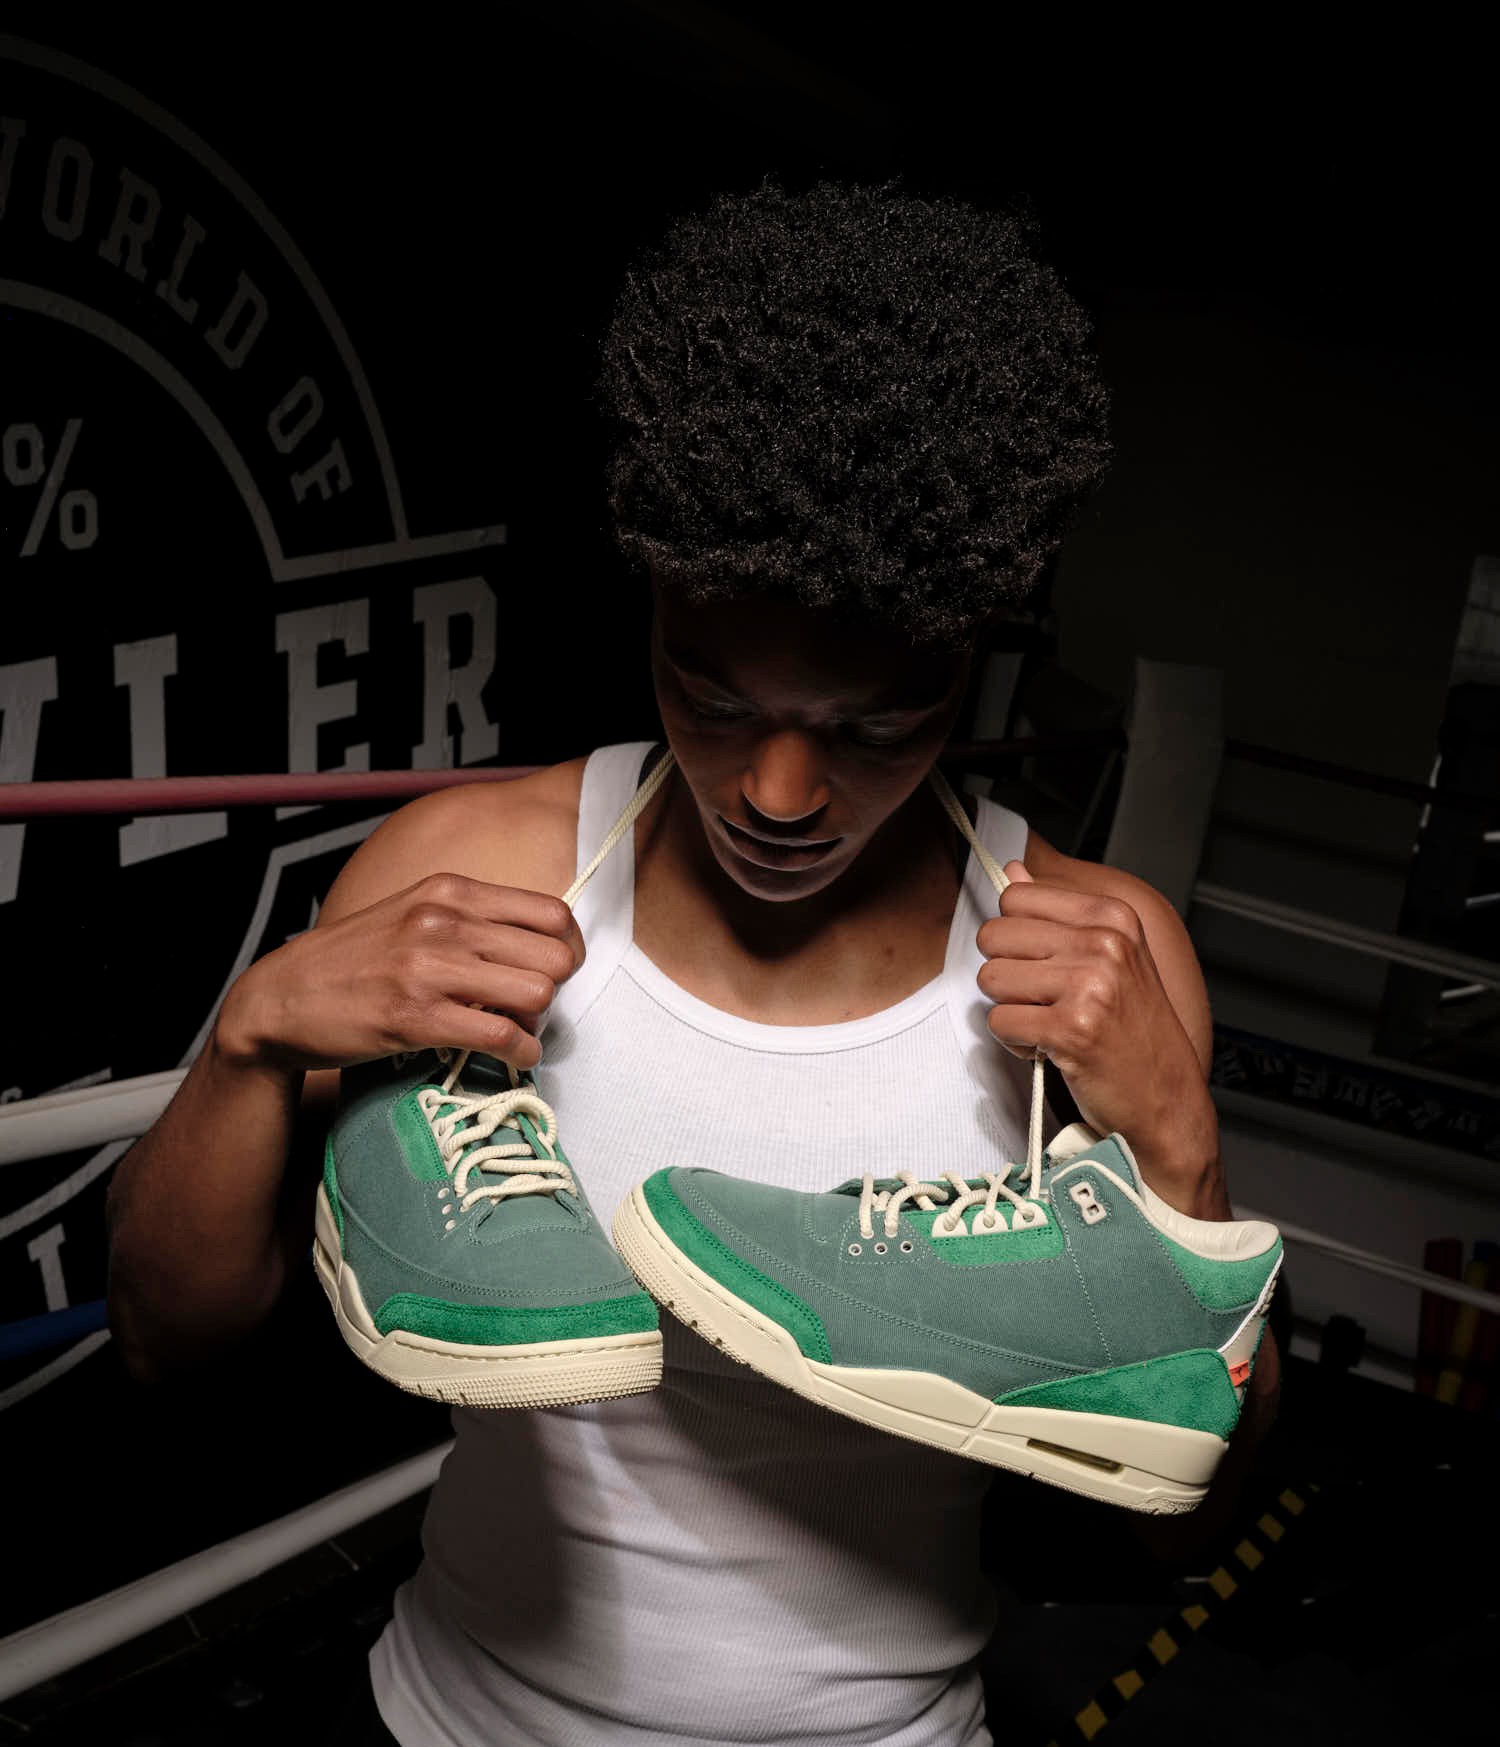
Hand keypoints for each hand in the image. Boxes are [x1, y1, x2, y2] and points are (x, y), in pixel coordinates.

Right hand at [219, 872, 585, 1074]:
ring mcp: (428, 969)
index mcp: (449, 891)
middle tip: (533, 1007)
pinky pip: (501, 1036)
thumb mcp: (411, 914)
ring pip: (536, 994)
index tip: (558, 972)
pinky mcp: (415, 1017)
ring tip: (518, 1031)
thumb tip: (535, 945)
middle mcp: (443, 921)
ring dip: (537, 1022)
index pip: (551, 913)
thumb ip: (469, 919)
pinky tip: (513, 1057)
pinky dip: (521, 1053)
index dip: (568, 949)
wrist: (279, 999)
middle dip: (555, 989)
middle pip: (553, 957)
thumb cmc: (352, 961)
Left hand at [976, 860, 1216, 1182]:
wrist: (1167, 1098)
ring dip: (1011, 1009)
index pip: (1016, 897)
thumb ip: (1056, 912)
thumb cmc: (1135, 1030)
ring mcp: (1089, 986)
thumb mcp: (1109, 957)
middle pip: (995, 935)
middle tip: (1042, 998)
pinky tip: (1049, 1047)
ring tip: (1048, 1023)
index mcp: (1113, 917)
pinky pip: (1000, 1022)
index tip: (1041, 961)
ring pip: (992, 979)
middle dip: (1006, 972)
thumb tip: (1012, 871)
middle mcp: (1104, 944)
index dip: (1014, 935)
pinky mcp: (1070, 1029)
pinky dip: (1015, 1042)